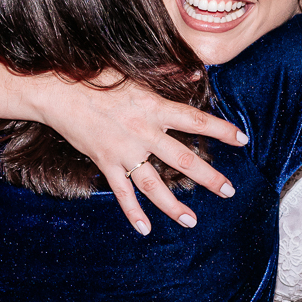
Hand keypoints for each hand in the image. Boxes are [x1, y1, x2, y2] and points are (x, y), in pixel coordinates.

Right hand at [35, 75, 247, 233]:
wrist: (58, 92)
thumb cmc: (96, 78)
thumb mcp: (133, 72)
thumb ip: (168, 73)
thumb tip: (196, 72)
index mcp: (153, 107)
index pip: (195, 120)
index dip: (221, 130)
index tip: (242, 139)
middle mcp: (143, 132)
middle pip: (182, 158)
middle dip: (208, 177)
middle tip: (228, 191)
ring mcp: (124, 150)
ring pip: (154, 184)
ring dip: (173, 205)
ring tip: (192, 221)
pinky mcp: (105, 162)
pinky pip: (122, 192)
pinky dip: (133, 212)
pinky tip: (145, 229)